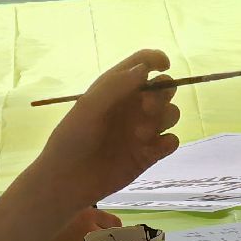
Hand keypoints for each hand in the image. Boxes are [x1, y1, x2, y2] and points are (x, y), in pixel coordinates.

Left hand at [34, 49, 180, 205]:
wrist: (68, 181)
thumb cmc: (72, 140)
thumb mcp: (89, 107)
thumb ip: (116, 86)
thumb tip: (144, 69)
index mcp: (117, 88)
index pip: (143, 64)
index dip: (157, 59)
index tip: (164, 66)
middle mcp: (133, 106)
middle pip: (164, 88)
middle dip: (162, 94)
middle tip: (145, 108)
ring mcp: (143, 130)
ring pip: (171, 114)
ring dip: (163, 119)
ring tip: (140, 135)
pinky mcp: (150, 154)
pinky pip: (172, 141)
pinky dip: (169, 142)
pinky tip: (153, 149)